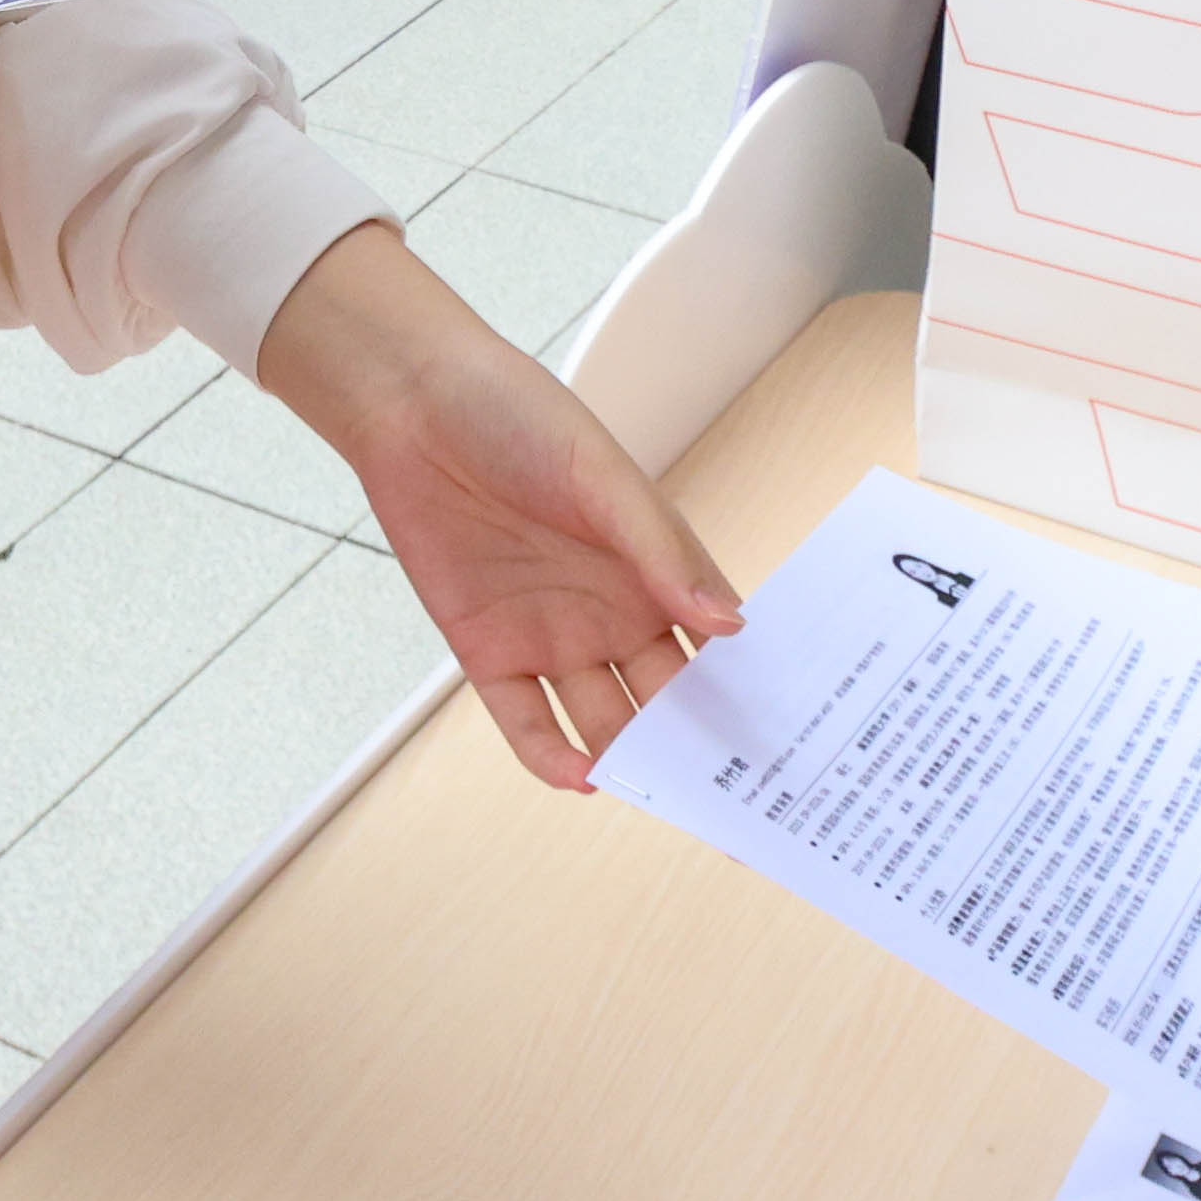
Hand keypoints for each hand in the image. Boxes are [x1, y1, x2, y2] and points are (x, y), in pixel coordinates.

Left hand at [249, 225, 738, 785]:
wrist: (414, 405)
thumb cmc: (518, 417)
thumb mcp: (600, 474)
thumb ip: (661, 550)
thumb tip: (731, 625)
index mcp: (654, 569)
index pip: (713, 648)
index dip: (745, 693)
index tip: (787, 745)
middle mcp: (612, 613)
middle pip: (664, 700)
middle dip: (694, 746)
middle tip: (728, 796)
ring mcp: (551, 636)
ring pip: (603, 721)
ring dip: (629, 758)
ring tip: (658, 793)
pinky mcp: (488, 651)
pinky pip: (528, 721)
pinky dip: (553, 755)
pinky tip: (583, 776)